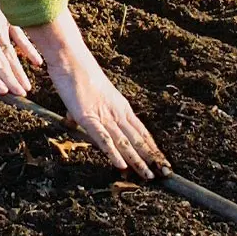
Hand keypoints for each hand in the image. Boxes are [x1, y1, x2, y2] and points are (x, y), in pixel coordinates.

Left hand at [0, 0, 42, 95]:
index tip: (2, 90)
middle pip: (1, 62)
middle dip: (11, 80)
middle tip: (19, 96)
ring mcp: (0, 30)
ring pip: (11, 54)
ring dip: (19, 72)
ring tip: (26, 88)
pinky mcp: (9, 22)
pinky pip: (21, 39)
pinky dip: (29, 51)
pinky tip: (37, 63)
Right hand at [26, 10, 169, 179]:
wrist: (71, 59)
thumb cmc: (79, 75)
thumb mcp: (90, 97)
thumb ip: (88, 111)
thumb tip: (76, 120)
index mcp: (121, 107)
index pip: (142, 131)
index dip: (152, 147)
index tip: (162, 160)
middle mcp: (118, 113)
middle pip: (139, 139)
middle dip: (152, 158)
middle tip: (165, 174)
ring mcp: (105, 116)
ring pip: (125, 143)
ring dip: (138, 161)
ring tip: (148, 176)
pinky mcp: (89, 117)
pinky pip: (104, 139)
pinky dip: (113, 153)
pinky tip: (121, 166)